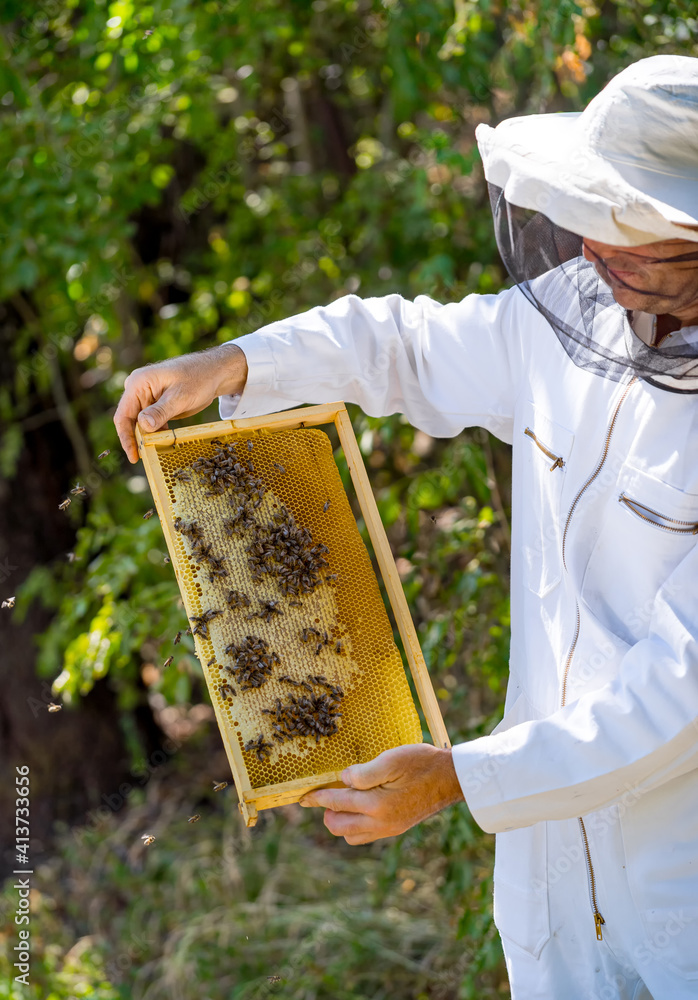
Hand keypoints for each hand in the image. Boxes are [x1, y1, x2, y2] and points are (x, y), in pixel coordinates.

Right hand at [114, 344, 247, 462]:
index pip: (124, 414)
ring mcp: (147, 396)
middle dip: (137, 439)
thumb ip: (160, 411)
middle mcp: (138, 389)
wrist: (214, 372)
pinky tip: (164, 441)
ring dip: (148, 437)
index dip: (126, 437)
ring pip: (141, 423)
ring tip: (156, 451)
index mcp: (138, 383)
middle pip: (130, 420)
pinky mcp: (156, 404)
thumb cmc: (198, 378)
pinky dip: (156, 432)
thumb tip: (142, 425)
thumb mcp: (180, 397)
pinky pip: (151, 421)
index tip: (134, 456)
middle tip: (146, 457)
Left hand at [299, 744, 463, 844]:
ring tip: (339, 803)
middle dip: (326, 812)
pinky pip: (366, 836)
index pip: (337, 803)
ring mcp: (389, 829)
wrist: (451, 779)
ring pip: (351, 836)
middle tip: (321, 796)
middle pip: (339, 827)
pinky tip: (358, 810)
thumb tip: (343, 779)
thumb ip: (364, 772)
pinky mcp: (396, 829)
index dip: (317, 798)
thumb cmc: (422, 764)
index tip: (302, 797)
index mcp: (377, 805)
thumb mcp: (392, 760)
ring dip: (340, 822)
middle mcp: (381, 823)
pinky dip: (355, 827)